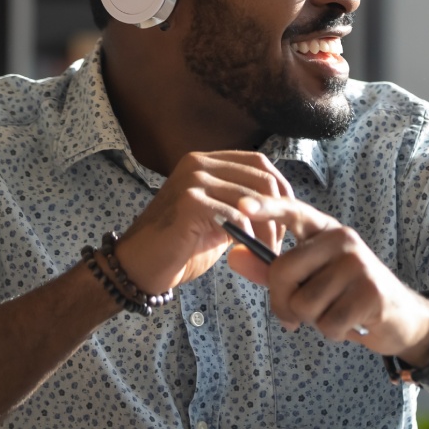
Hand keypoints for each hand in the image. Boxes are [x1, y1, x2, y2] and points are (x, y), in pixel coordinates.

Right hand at [113, 152, 292, 295]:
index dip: (281, 189)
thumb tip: (279, 205)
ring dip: (267, 230)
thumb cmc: (180, 247)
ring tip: (264, 253)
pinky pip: (236, 215)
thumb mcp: (218, 218)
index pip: (259, 163)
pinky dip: (248, 236)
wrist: (140, 266)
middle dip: (278, 212)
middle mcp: (199, 163)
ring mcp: (193, 180)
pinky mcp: (189, 202)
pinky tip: (246, 251)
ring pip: (252, 199)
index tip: (288, 219)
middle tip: (277, 243)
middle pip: (261, 178)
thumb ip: (242, 205)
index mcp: (206, 161)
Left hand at [226, 195, 428, 364]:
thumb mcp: (310, 281)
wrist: (401, 318)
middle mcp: (342, 239)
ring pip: (304, 303)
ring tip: (336, 313)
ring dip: (314, 321)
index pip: (293, 212)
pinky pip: (328, 322)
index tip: (242, 206)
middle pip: (283, 272)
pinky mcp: (371, 291)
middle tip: (299, 315)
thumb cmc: (348, 297)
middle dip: (283, 303)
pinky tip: (351, 323)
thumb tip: (233, 257)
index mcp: (325, 231)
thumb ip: (271, 271)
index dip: (266, 208)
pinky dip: (334, 332)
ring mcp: (358, 263)